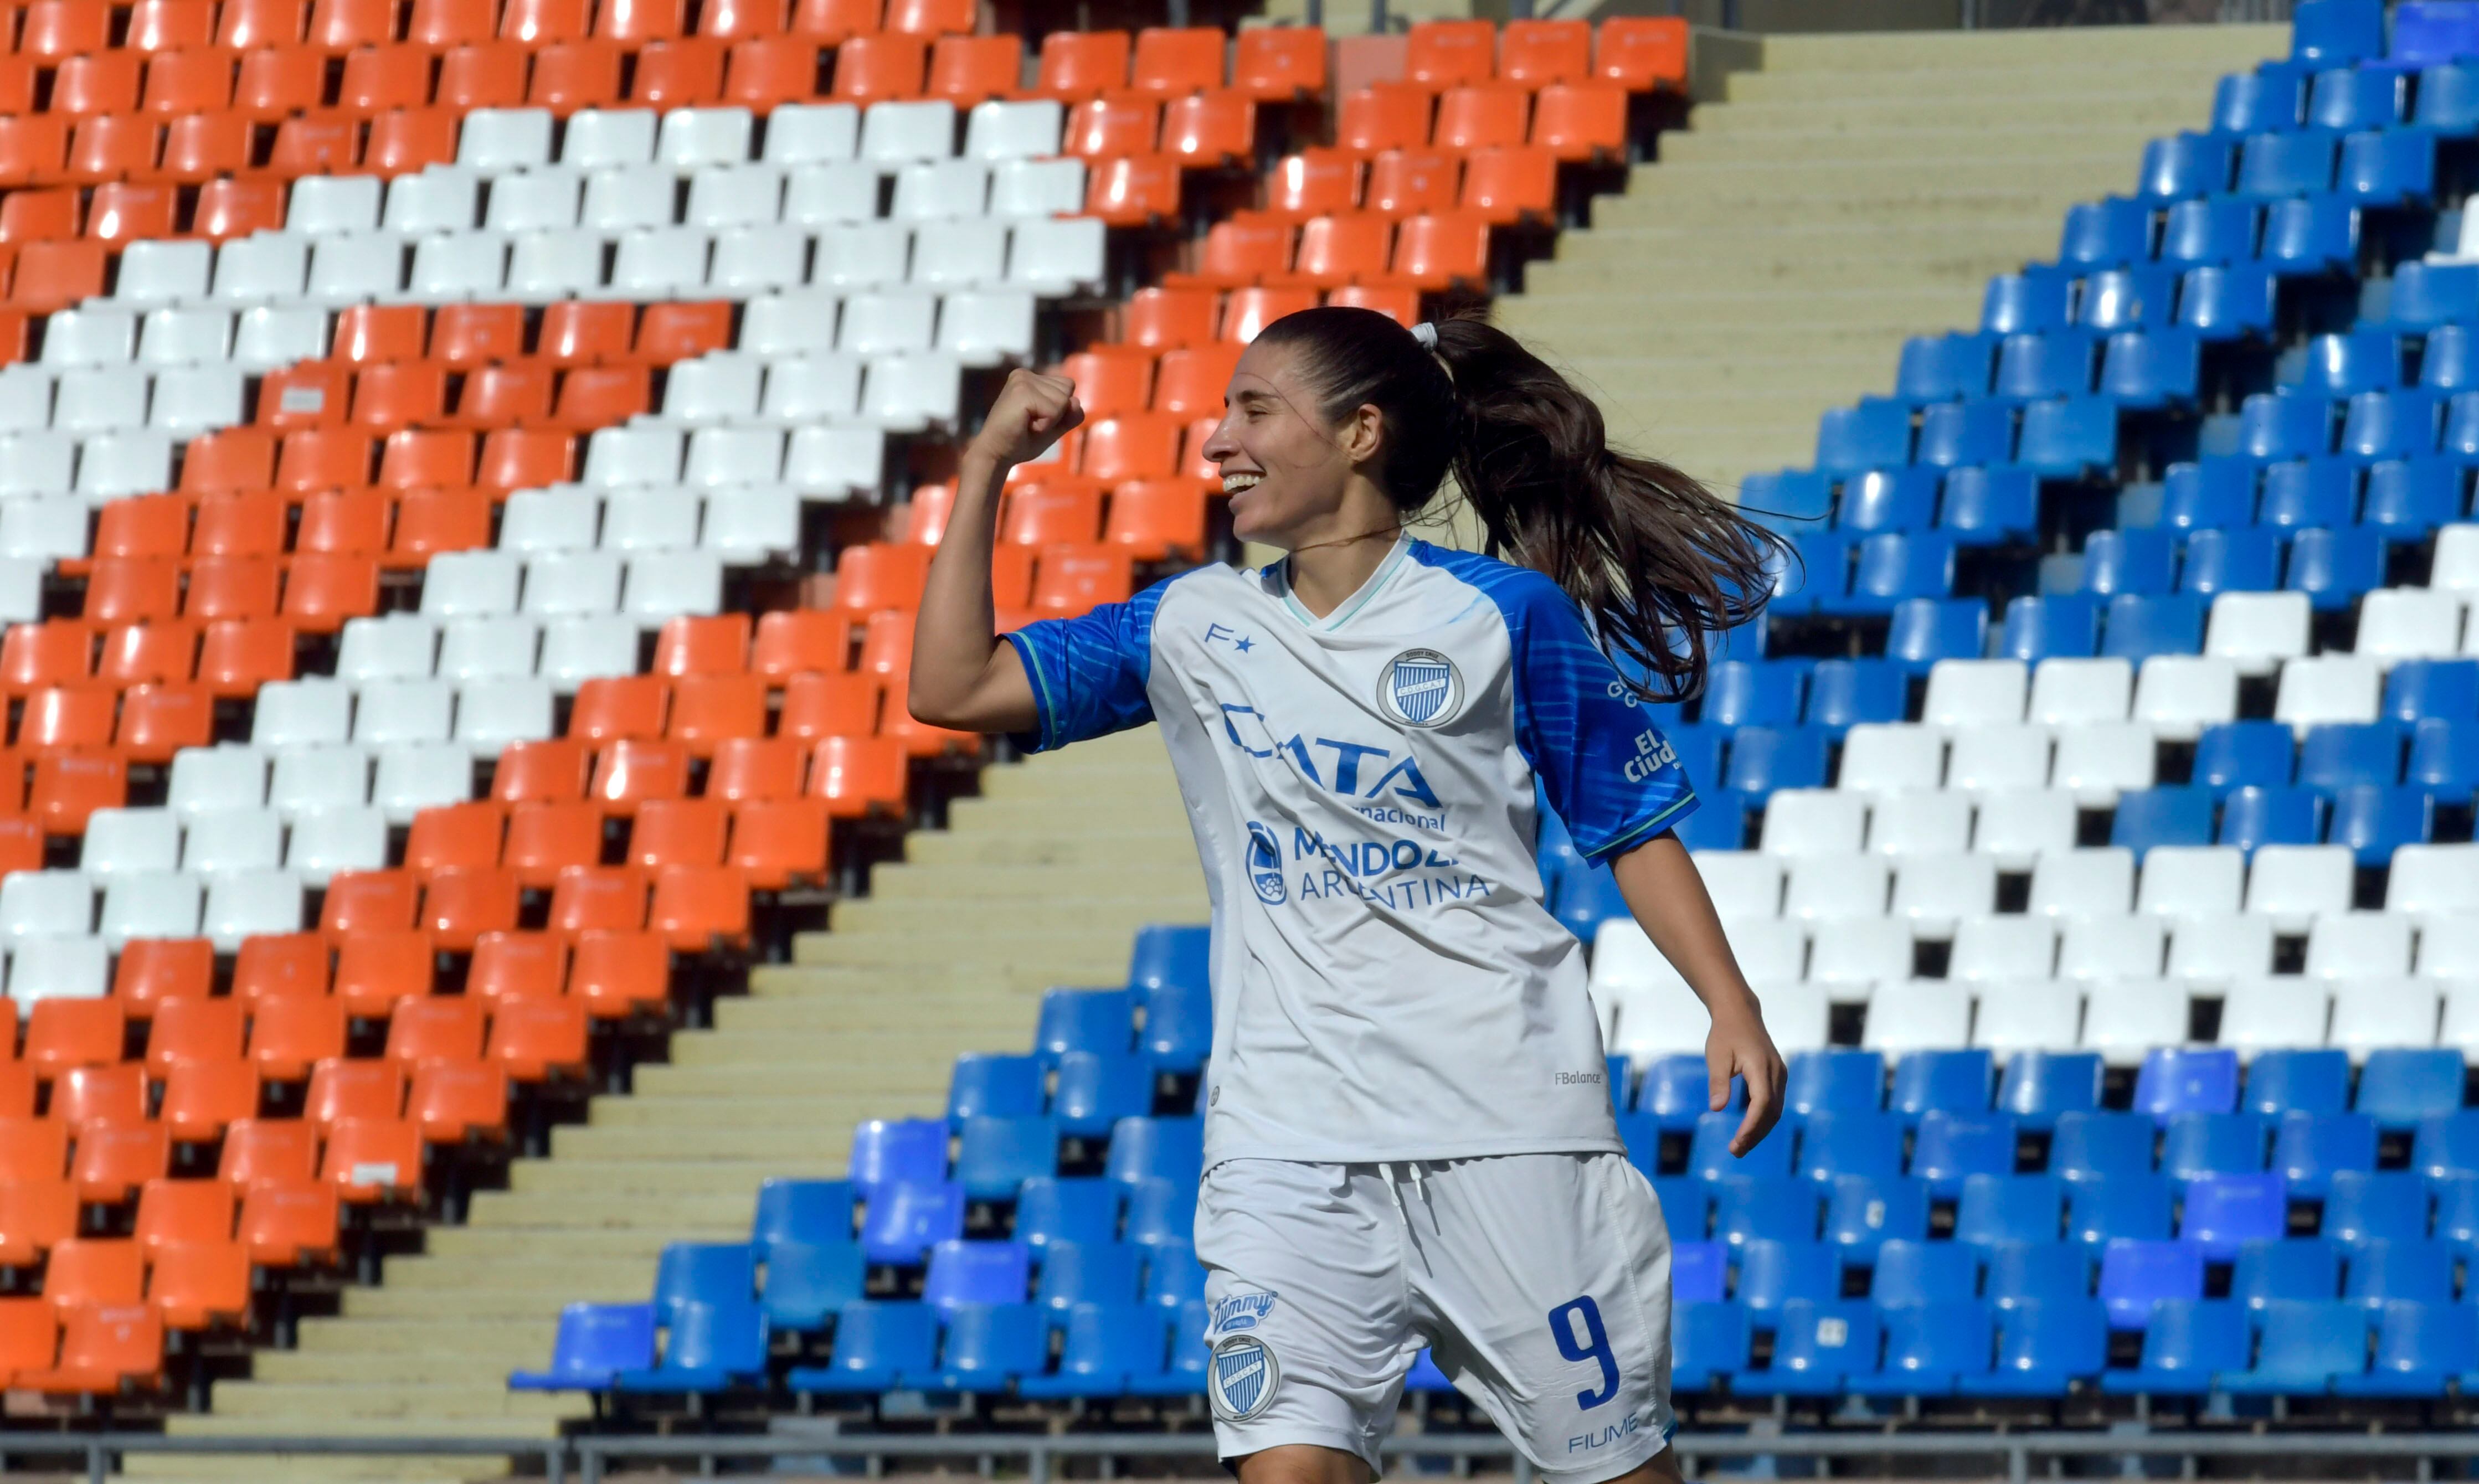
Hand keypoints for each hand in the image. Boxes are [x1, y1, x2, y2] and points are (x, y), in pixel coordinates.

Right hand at [969, 368, 1084, 468]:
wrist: (996, 455)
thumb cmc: (1020, 442)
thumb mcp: (1053, 427)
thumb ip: (1069, 415)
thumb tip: (1077, 402)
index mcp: (1030, 378)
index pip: (1067, 386)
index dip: (1059, 410)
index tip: (1035, 419)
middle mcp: (1025, 374)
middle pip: (1068, 390)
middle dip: (1056, 414)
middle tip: (1029, 423)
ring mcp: (1022, 380)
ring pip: (1063, 400)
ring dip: (1049, 420)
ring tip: (1025, 424)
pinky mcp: (1022, 392)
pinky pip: (1055, 410)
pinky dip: (1045, 425)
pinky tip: (1024, 426)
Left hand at [1706, 998, 1786, 1157]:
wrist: (1741, 1014)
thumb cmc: (1725, 1034)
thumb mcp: (1716, 1056)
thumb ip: (1718, 1082)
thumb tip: (1716, 1108)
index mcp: (1760, 1066)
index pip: (1761, 1103)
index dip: (1751, 1126)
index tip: (1737, 1142)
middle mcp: (1776, 1072)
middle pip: (1771, 1111)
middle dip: (1755, 1134)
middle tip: (1736, 1151)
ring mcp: (1780, 1074)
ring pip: (1776, 1110)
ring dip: (1761, 1130)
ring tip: (1741, 1146)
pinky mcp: (1778, 1076)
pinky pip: (1775, 1103)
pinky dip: (1764, 1119)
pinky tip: (1750, 1130)